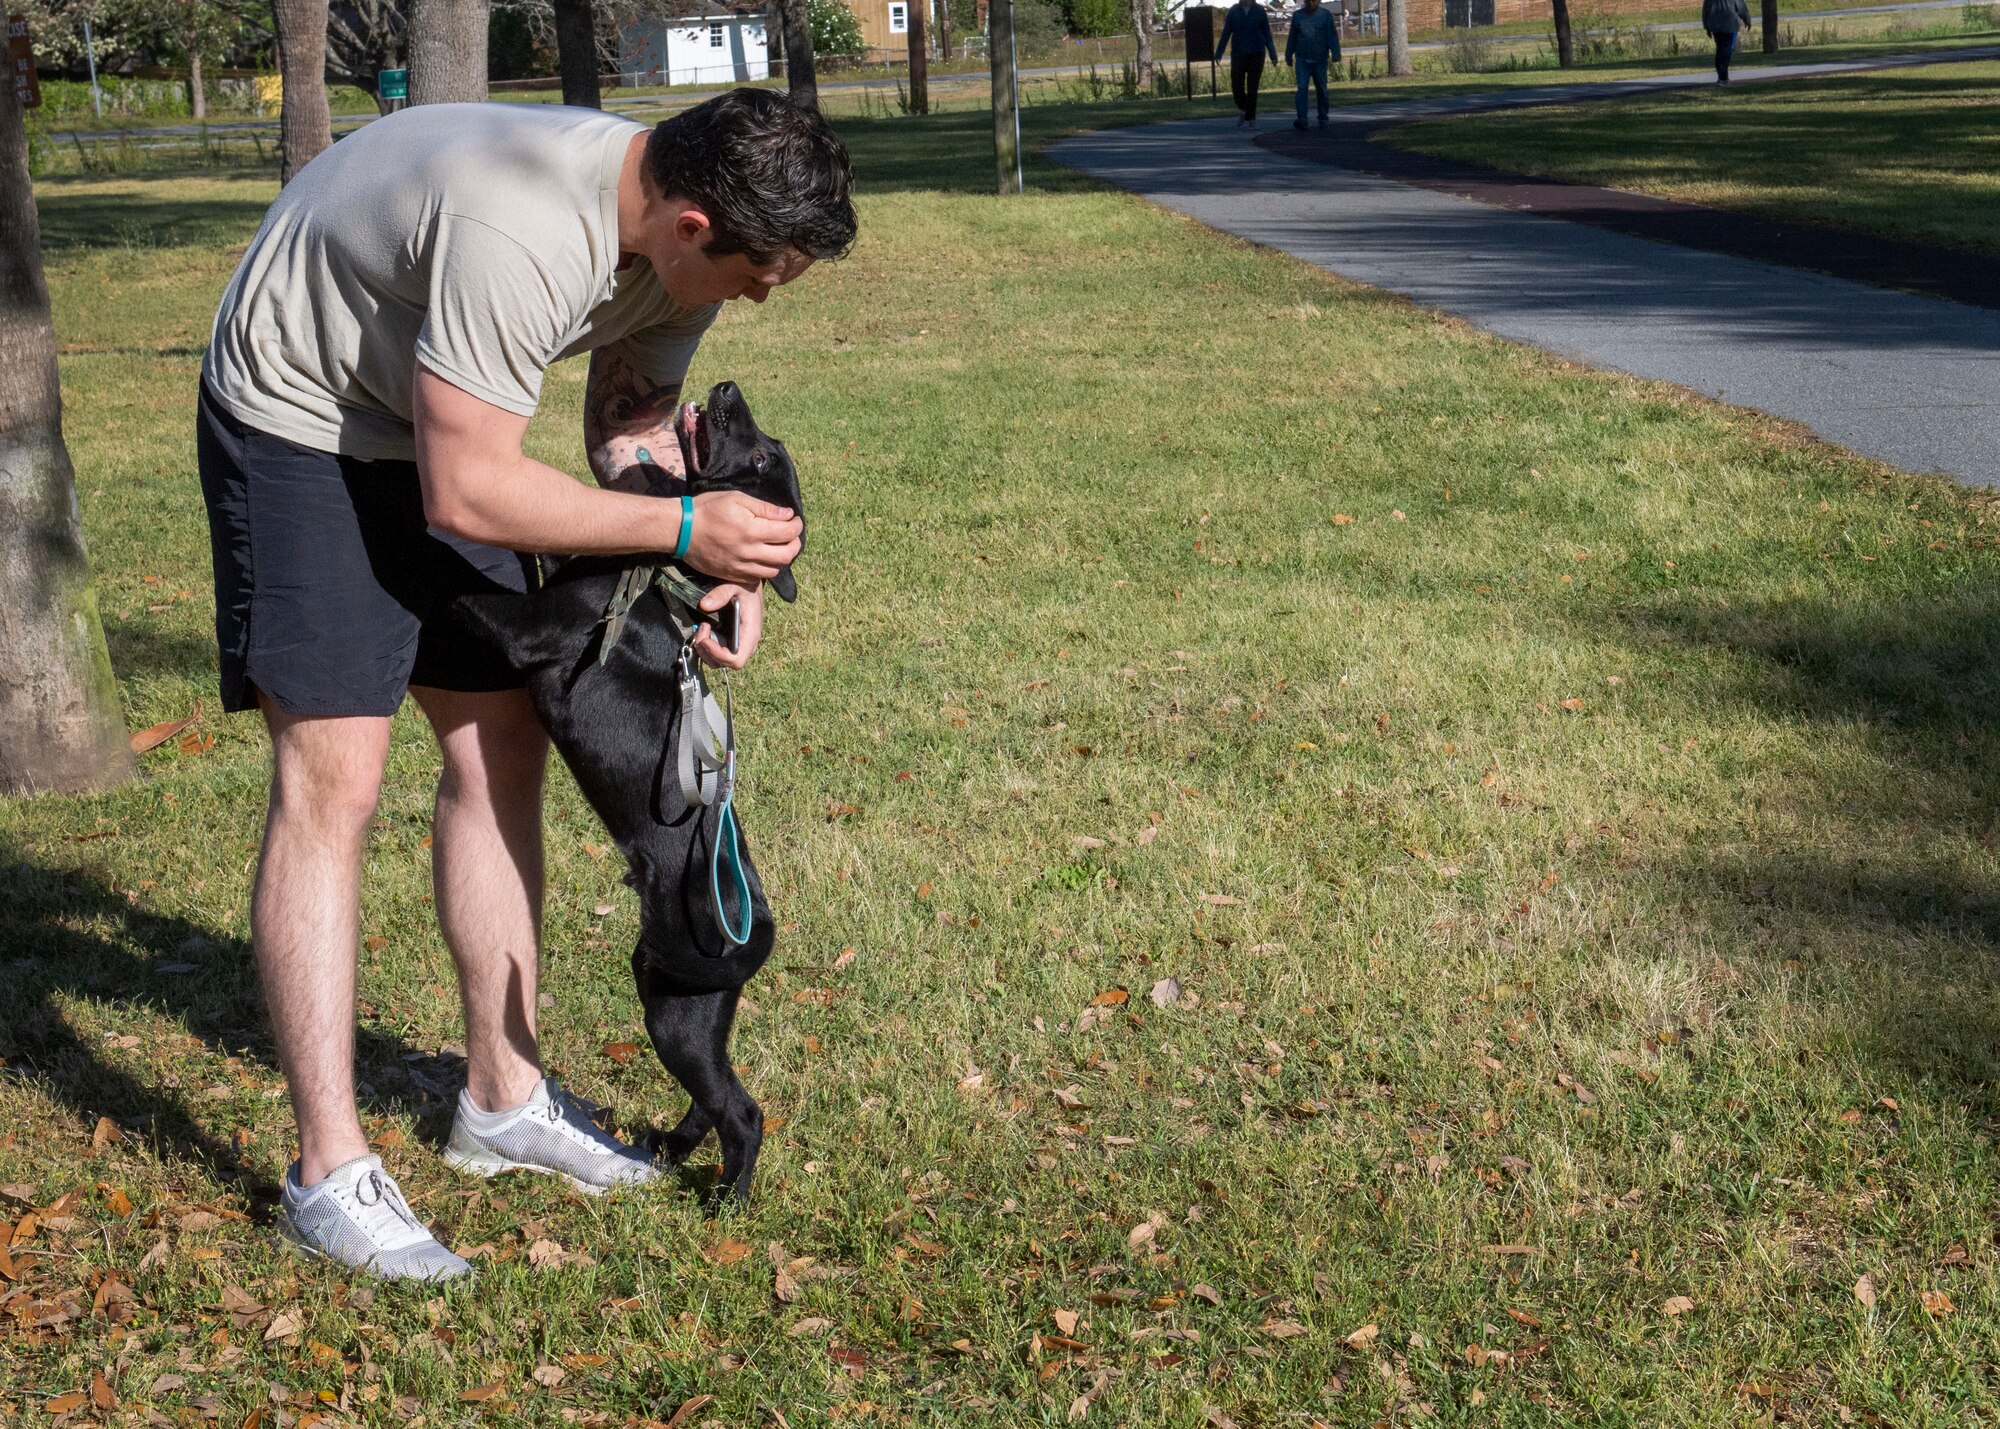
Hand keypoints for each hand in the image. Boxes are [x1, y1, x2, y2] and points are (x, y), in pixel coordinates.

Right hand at [682, 491, 800, 585]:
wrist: (681, 530)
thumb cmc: (707, 509)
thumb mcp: (736, 498)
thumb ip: (764, 508)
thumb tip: (787, 515)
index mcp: (752, 530)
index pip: (788, 533)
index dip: (797, 526)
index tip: (794, 520)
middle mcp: (749, 552)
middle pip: (787, 556)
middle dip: (795, 544)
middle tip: (790, 534)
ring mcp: (740, 567)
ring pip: (774, 570)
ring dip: (781, 558)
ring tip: (777, 546)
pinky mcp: (732, 575)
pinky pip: (758, 578)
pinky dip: (765, 568)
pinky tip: (761, 557)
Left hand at [692, 580, 764, 670]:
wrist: (750, 588)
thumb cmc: (745, 588)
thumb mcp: (735, 585)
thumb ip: (721, 594)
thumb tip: (704, 605)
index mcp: (751, 633)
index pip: (737, 659)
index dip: (719, 655)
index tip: (705, 640)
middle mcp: (746, 644)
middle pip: (725, 663)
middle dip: (707, 650)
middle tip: (702, 628)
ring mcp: (738, 645)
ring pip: (718, 661)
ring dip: (704, 649)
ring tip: (703, 628)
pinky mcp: (731, 643)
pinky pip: (716, 654)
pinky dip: (706, 646)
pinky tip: (705, 629)